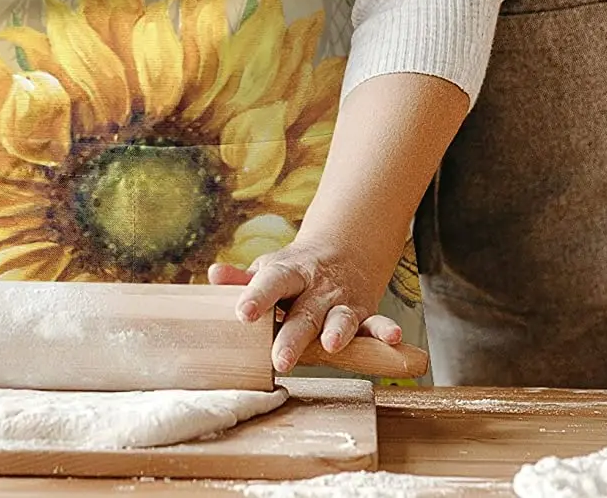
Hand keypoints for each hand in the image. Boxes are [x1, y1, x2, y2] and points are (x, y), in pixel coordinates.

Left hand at [208, 236, 403, 374]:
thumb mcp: (271, 268)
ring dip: (338, 331)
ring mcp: (341, 300)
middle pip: (303, 311)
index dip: (256, 296)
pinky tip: (394, 339)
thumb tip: (213, 275)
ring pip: (340, 317)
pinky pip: (376, 323)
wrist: (344, 247)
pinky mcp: (363, 313)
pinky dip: (385, 331)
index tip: (242, 314)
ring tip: (331, 345)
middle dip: (293, 336)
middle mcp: (316, 288)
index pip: (270, 282)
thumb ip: (243, 279)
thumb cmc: (295, 270)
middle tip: (280, 360)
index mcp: (288, 273)